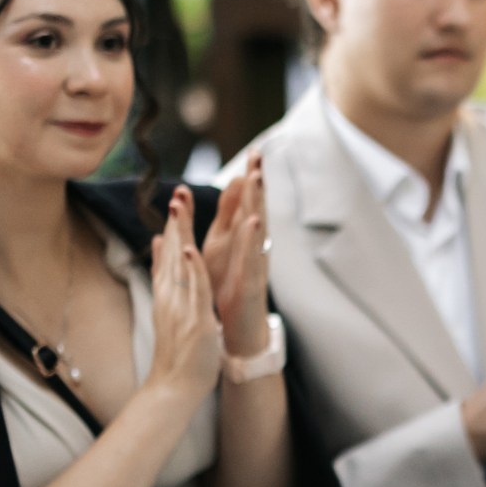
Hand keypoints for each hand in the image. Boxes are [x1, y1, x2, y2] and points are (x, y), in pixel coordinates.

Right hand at [146, 187, 223, 407]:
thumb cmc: (178, 351)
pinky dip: (191, 269)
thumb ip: (164, 278)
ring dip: (181, 235)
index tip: (177, 199)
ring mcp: (182, 306)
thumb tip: (157, 247)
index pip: (170, 252)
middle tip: (177, 191)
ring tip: (180, 207)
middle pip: (172, 252)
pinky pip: (193, 290)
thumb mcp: (170, 308)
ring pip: (181, 264)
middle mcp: (172, 295)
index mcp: (170, 292)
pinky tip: (189, 249)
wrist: (173, 386)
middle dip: (176, 221)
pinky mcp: (194, 319)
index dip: (174, 225)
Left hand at [199, 151, 270, 357]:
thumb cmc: (232, 292)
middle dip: (258, 182)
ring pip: (258, 229)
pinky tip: (254, 222)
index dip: (251, 179)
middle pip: (258, 209)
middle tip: (260, 155)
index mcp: (243, 241)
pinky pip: (253, 259)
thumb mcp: (226, 250)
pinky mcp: (253, 284)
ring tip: (257, 178)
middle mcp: (254, 250)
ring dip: (258, 203)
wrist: (241, 334)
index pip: (248, 204)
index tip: (255, 153)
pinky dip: (253, 240)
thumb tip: (236, 190)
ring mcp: (256, 266)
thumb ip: (229, 220)